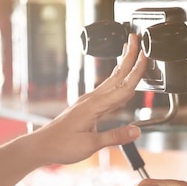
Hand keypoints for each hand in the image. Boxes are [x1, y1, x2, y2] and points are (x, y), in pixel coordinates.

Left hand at [32, 34, 147, 165]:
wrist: (42, 146)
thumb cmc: (62, 145)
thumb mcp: (90, 144)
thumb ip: (115, 136)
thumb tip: (136, 131)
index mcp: (94, 106)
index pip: (122, 87)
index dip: (136, 72)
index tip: (144, 57)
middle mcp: (92, 100)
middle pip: (117, 75)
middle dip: (128, 56)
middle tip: (136, 39)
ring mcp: (90, 102)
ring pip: (112, 80)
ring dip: (124, 65)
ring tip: (131, 52)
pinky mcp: (89, 106)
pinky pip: (108, 89)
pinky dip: (119, 80)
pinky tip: (122, 80)